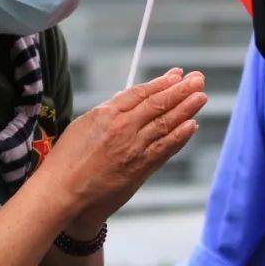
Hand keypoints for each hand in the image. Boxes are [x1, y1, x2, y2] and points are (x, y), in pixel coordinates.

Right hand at [39, 69, 206, 227]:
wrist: (63, 191)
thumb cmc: (68, 158)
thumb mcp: (84, 124)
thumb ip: (109, 112)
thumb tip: (130, 101)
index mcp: (106, 113)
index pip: (141, 92)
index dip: (161, 82)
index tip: (176, 74)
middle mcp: (122, 128)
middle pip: (158, 104)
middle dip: (180, 90)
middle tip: (198, 79)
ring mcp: (133, 148)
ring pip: (166, 123)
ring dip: (186, 109)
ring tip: (201, 96)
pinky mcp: (139, 168)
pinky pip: (165, 148)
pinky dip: (180, 136)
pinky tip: (192, 125)